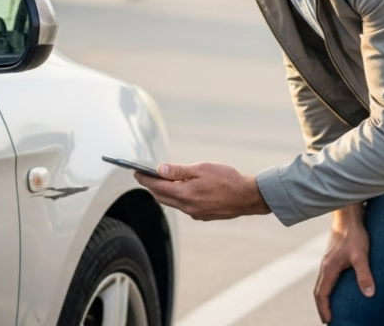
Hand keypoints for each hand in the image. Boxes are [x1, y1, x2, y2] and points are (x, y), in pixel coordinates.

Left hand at [133, 162, 270, 220]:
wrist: (247, 197)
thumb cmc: (226, 179)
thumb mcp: (201, 168)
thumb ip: (178, 170)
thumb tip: (159, 169)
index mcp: (185, 194)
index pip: (157, 186)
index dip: (145, 179)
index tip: (136, 172)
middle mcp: (187, 207)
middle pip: (161, 197)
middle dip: (151, 186)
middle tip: (144, 176)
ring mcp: (194, 213)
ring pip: (172, 203)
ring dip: (164, 192)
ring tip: (160, 181)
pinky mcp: (202, 215)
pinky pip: (183, 206)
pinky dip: (177, 198)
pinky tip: (180, 189)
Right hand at [314, 204, 374, 323]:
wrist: (348, 217)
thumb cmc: (354, 235)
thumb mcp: (361, 256)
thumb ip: (364, 275)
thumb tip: (369, 294)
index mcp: (328, 269)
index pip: (321, 294)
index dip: (324, 309)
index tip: (328, 321)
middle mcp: (325, 266)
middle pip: (318, 291)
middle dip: (322, 306)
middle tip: (328, 319)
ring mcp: (327, 261)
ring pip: (322, 284)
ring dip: (324, 298)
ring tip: (331, 308)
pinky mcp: (332, 257)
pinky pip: (326, 277)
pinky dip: (328, 288)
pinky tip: (337, 289)